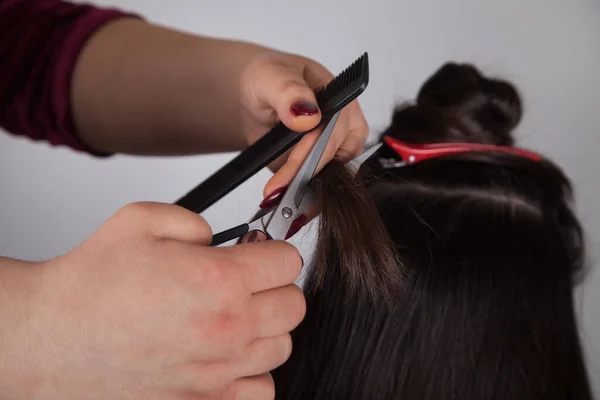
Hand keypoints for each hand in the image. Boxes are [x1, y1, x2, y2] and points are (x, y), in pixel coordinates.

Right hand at [0, 202, 304, 399]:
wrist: (54, 336)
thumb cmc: (91, 283)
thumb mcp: (142, 219)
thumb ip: (195, 221)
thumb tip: (217, 237)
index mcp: (219, 278)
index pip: (288, 262)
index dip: (275, 251)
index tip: (261, 252)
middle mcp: (227, 327)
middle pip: (294, 306)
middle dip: (276, 287)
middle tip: (247, 282)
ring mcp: (218, 369)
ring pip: (281, 346)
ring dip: (266, 327)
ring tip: (234, 317)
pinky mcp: (204, 399)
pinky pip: (262, 389)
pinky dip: (253, 372)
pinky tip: (228, 354)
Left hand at [238, 50, 368, 198]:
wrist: (258, 96)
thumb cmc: (271, 80)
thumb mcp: (272, 77)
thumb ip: (289, 92)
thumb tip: (307, 115)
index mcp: (342, 99)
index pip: (333, 132)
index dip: (311, 155)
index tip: (287, 175)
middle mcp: (346, 127)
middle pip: (337, 161)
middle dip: (307, 181)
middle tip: (277, 196)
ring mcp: (338, 151)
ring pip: (334, 180)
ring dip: (309, 196)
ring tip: (280, 208)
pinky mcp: (326, 169)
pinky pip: (322, 189)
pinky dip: (305, 201)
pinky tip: (286, 210)